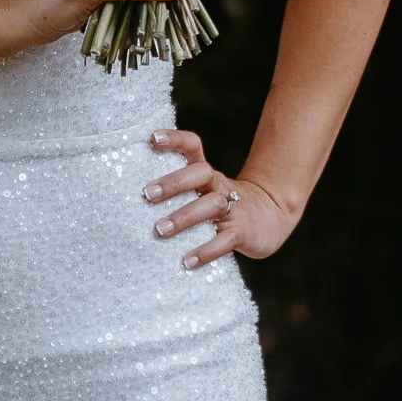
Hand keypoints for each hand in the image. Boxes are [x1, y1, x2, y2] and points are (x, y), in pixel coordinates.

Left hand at [143, 128, 302, 268]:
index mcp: (207, 174)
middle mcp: (219, 186)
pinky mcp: (242, 233)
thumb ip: (178, 190)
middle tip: (147, 194)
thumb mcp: (204, 190)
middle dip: (174, 182)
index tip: (152, 138)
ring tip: (160, 230)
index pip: (193, 146)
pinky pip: (224, 241)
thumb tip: (129, 198)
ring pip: (210, 205)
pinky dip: (205, 251)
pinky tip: (186, 261)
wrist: (272, 217)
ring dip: (184, 217)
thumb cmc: (223, 205)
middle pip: (201, 173)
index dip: (175, 139)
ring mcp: (233, 208)